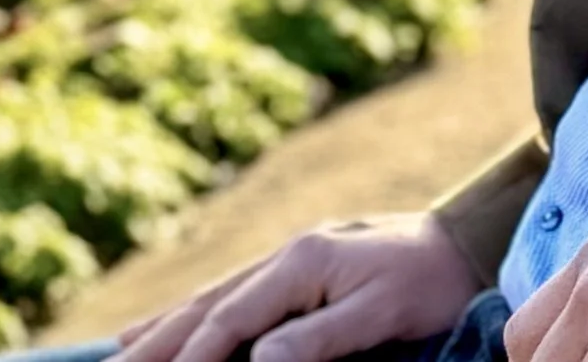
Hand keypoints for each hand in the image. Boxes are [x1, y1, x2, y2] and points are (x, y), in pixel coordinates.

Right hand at [114, 211, 482, 361]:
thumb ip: (318, 338)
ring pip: (211, 299)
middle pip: (205, 306)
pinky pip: (231, 296)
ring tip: (120, 352)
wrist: (466, 238)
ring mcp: (288, 259)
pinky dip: (193, 314)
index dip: (191, 357)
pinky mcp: (298, 269)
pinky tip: (170, 325)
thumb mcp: (379, 313)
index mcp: (299, 262)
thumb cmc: (430, 281)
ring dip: (164, 328)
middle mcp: (284, 256)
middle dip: (155, 344)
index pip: (228, 320)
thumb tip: (258, 361)